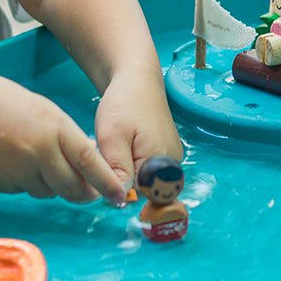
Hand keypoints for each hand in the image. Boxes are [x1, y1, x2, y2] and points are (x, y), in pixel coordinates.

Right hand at [0, 69, 125, 204]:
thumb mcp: (41, 110)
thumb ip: (63, 137)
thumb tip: (87, 164)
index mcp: (54, 128)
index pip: (90, 162)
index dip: (107, 182)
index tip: (121, 196)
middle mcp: (39, 152)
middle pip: (72, 187)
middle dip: (83, 192)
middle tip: (88, 191)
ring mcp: (18, 171)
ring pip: (48, 191)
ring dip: (50, 184)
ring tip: (31, 157)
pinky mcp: (1, 184)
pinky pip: (23, 190)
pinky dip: (24, 182)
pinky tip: (8, 160)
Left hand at [93, 63, 182, 192]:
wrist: (137, 79)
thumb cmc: (123, 104)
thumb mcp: (112, 137)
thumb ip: (118, 171)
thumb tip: (121, 201)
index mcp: (162, 161)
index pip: (142, 196)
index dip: (121, 190)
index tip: (106, 171)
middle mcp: (173, 164)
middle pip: (145, 190)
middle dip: (123, 181)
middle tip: (108, 156)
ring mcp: (172, 158)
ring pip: (145, 180)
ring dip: (127, 172)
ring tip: (115, 150)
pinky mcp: (166, 153)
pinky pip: (148, 169)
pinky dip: (133, 164)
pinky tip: (123, 148)